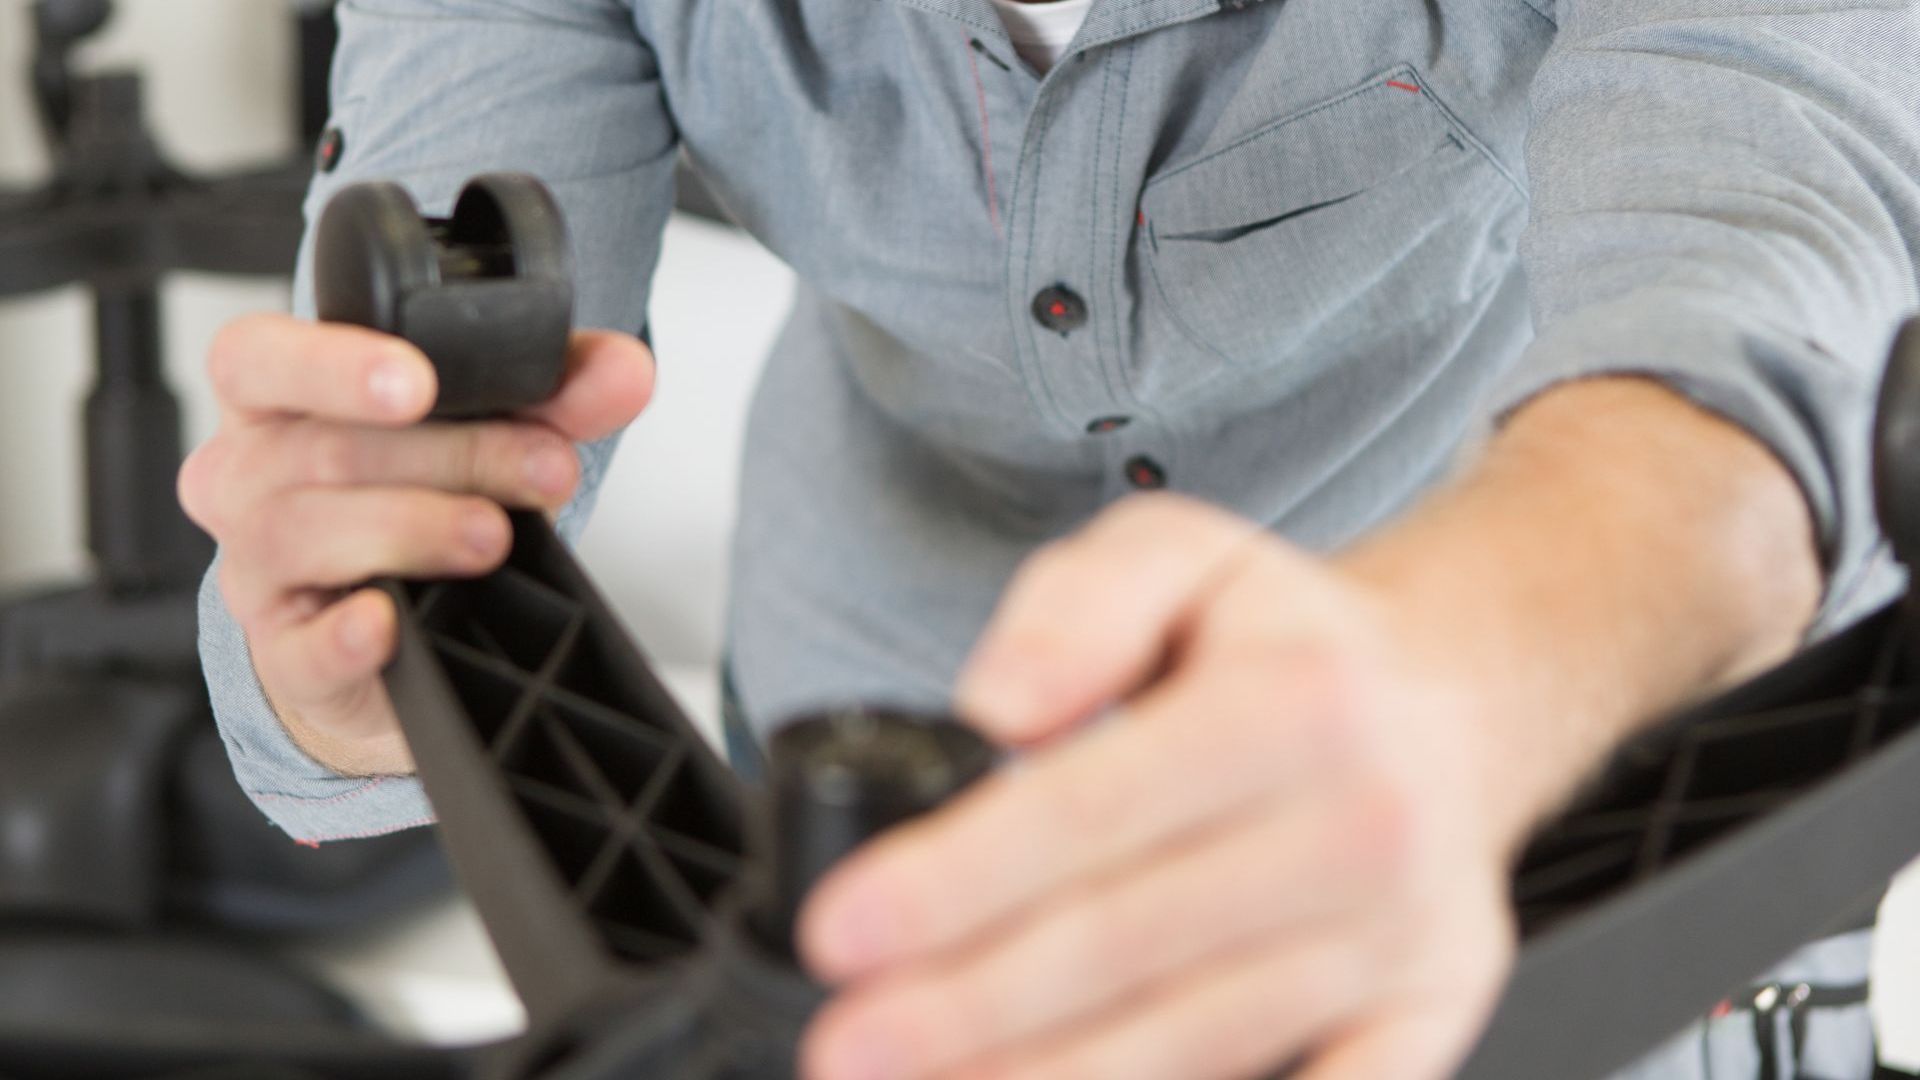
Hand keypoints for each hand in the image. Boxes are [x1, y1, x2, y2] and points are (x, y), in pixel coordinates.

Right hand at [178, 313, 652, 775]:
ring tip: (494, 536)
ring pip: (300, 534)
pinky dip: (344, 635)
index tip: (420, 383)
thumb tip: (625, 373)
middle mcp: (247, 477)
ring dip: (413, 529)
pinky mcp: (284, 656)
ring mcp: (257, 570)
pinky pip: (297, 648)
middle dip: (449, 454)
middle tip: (540, 465)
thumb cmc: (417, 500)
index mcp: (279, 399)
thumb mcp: (490, 430)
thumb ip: (556, 394)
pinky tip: (388, 622)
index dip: (331, 363)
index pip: (258, 357)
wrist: (396, 628)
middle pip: (318, 450)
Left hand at [795, 493, 1526, 1079]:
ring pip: (1198, 1041)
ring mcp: (1399, 938)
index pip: (1092, 810)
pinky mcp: (1429, 1015)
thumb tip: (998, 704)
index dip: (955, 883)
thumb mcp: (1179, 555)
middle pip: (1128, 944)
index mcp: (1292, 702)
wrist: (1457, 699)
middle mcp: (1359, 827)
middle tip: (847, 1047)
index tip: (844, 931)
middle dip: (968, 1011)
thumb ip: (1076, 609)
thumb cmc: (1295, 643)